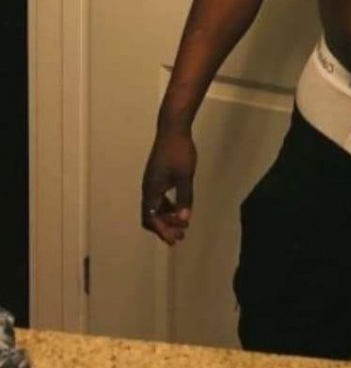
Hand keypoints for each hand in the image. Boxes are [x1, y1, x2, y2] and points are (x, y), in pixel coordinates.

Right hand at [141, 128, 196, 245]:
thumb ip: (184, 198)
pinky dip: (167, 206)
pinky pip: (158, 198)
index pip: (152, 218)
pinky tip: (179, 208)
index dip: (163, 230)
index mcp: (151, 190)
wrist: (173, 129)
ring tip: (182, 225)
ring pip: (155, 207)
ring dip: (167, 217)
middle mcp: (148, 188)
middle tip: (180, 236)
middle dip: (164, 227)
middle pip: (151, 216)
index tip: (176, 239)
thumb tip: (184, 219)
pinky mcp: (157, 175)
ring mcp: (151, 181)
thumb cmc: (179, 152)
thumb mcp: (185, 176)